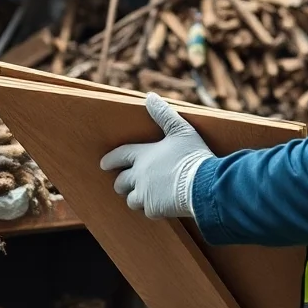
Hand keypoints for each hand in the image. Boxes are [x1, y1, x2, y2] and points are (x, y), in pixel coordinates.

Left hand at [100, 93, 213, 218]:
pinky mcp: (154, 209)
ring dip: (135, 197)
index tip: (103, 164)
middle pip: (121, 182)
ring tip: (143, 196)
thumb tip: (150, 97)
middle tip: (123, 185)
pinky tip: (160, 205)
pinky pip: (147, 211)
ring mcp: (145, 194)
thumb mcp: (181, 130)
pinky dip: (152, 208)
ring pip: (131, 199)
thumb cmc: (193, 156)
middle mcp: (139, 175)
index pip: (120, 156)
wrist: (203, 185)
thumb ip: (164, 115)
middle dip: (121, 183)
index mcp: (143, 155)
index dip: (111, 160)